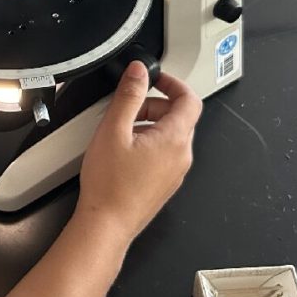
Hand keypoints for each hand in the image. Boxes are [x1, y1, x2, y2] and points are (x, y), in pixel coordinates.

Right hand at [76, 63, 200, 245]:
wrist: (107, 225)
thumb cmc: (109, 185)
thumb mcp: (113, 130)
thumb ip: (129, 96)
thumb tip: (139, 72)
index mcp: (174, 139)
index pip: (190, 100)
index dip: (174, 83)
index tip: (156, 78)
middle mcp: (181, 156)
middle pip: (179, 117)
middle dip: (155, 105)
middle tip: (129, 107)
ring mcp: (175, 172)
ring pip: (170, 136)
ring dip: (150, 124)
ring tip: (121, 131)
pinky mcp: (165, 183)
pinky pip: (164, 154)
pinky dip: (149, 143)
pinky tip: (124, 152)